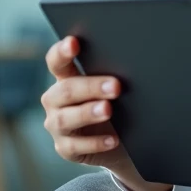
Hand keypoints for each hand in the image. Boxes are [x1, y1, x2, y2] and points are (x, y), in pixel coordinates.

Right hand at [42, 36, 127, 168]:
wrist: (123, 143)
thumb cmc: (118, 106)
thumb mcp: (113, 90)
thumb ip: (112, 77)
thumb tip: (134, 63)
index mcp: (65, 78)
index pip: (56, 62)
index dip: (62, 52)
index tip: (74, 42)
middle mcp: (55, 100)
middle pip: (65, 90)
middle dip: (91, 87)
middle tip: (116, 86)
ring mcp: (57, 125)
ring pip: (65, 119)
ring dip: (87, 113)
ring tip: (108, 110)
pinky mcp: (64, 148)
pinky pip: (75, 147)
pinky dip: (95, 143)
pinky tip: (113, 139)